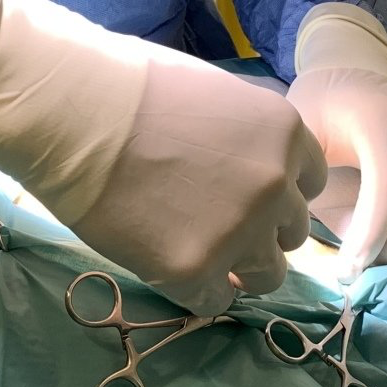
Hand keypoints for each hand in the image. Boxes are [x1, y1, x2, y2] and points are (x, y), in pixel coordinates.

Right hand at [0, 0, 326, 314]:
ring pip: (266, 276)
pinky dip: (196, 291)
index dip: (280, 192)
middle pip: (292, 233)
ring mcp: (239, 231)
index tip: (250, 196)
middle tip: (216, 224)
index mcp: (284, 133)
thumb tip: (246, 166)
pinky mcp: (194, 269)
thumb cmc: (131, 84)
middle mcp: (276, 185)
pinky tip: (167, 265)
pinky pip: (214, 302)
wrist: (75, 111)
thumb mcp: (215, 94)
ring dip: (237, 270)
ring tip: (198, 254)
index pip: (311, 182)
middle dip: (261, 232)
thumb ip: (246, 135)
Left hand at [284, 4, 386, 280]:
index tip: (348, 268)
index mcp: (383, 125)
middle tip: (359, 273)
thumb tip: (302, 226)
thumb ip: (307, 171)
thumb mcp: (305, 126)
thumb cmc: (323, 102)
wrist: (355, 73)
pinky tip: (382, 260)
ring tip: (368, 270)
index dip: (371, 231)